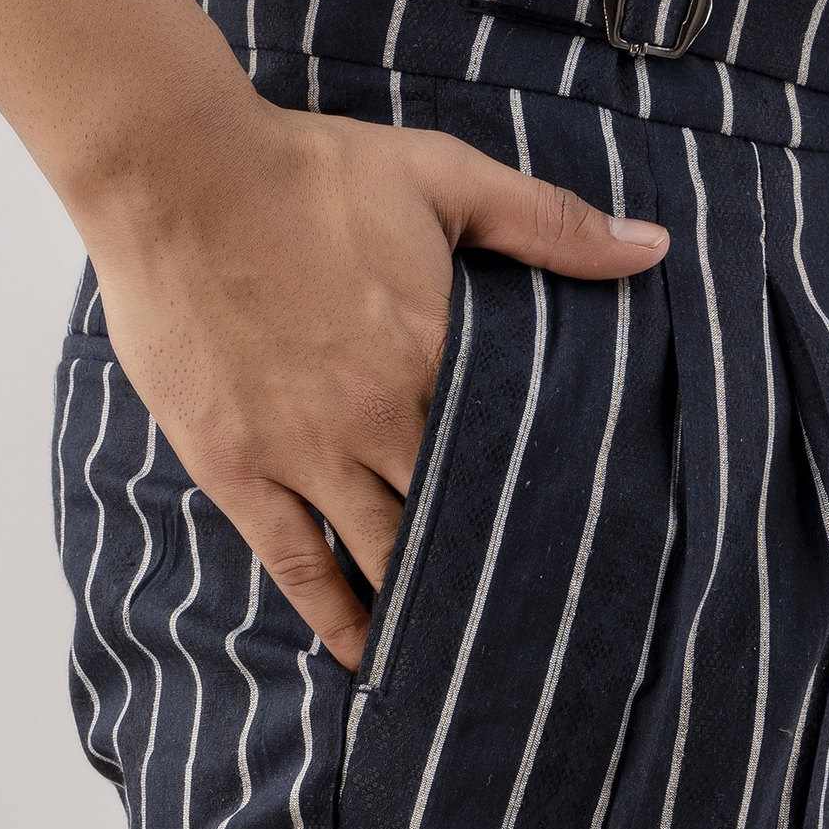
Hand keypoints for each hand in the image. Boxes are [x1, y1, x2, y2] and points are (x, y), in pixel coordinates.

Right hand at [87, 94, 668, 670]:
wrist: (178, 175)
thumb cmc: (311, 170)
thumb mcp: (445, 178)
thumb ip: (549, 223)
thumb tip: (651, 246)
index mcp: (437, 354)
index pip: (516, 452)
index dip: (553, 500)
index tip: (590, 541)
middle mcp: (376, 421)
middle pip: (457, 518)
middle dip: (500, 567)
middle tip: (543, 616)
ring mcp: (302, 453)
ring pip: (381, 556)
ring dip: (428, 607)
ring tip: (472, 654)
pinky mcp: (235, 468)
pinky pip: (294, 564)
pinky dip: (333, 616)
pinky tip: (367, 657)